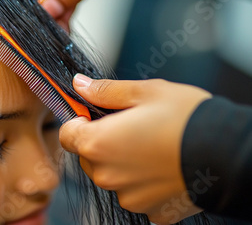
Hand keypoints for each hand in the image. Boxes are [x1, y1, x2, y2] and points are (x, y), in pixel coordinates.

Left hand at [59, 74, 211, 223]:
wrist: (229, 153)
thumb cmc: (187, 118)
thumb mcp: (144, 92)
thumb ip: (105, 91)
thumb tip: (79, 85)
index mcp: (98, 143)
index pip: (67, 135)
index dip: (79, 122)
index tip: (95, 116)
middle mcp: (107, 176)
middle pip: (88, 157)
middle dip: (101, 142)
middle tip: (130, 129)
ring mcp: (128, 197)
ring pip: (111, 176)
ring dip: (121, 164)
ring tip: (150, 147)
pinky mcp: (150, 211)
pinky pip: (136, 193)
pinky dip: (143, 182)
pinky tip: (163, 167)